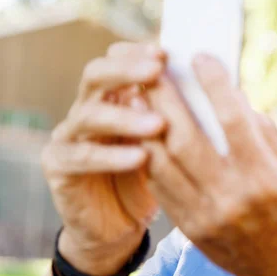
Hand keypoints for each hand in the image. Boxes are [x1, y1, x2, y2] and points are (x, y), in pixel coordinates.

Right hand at [42, 42, 166, 275]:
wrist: (116, 224)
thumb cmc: (150, 175)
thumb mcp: (167, 140)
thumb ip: (180, 112)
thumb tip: (218, 85)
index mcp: (113, 95)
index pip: (116, 59)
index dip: (136, 52)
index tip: (165, 51)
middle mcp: (88, 107)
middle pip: (96, 75)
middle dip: (126, 70)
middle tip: (156, 70)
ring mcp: (69, 134)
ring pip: (90, 114)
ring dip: (125, 117)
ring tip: (159, 123)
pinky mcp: (58, 164)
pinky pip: (81, 156)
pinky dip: (111, 156)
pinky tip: (140, 158)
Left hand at [143, 54, 276, 275]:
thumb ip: (263, 135)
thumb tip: (233, 99)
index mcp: (265, 177)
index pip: (233, 120)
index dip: (214, 83)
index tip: (201, 57)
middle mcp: (232, 196)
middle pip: (186, 137)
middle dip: (165, 97)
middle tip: (153, 67)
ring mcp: (206, 215)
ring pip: (164, 161)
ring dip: (147, 123)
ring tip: (140, 94)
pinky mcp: (190, 229)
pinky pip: (161, 187)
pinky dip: (150, 155)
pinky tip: (144, 132)